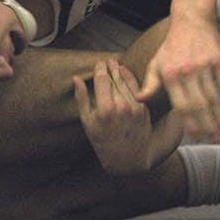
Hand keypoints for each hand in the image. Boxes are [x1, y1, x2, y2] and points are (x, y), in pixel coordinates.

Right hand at [74, 59, 154, 173]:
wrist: (127, 159)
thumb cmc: (102, 141)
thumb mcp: (87, 122)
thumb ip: (81, 98)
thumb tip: (75, 79)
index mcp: (105, 110)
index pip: (102, 80)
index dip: (100, 69)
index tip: (98, 63)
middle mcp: (121, 107)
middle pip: (114, 80)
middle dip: (110, 68)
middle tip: (106, 61)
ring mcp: (134, 107)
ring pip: (126, 83)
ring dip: (120, 71)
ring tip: (115, 64)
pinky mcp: (143, 109)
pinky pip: (136, 89)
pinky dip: (130, 79)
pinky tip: (125, 73)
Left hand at [136, 17, 219, 141]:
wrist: (191, 18)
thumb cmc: (172, 44)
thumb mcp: (156, 62)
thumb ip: (149, 83)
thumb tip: (139, 100)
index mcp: (170, 75)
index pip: (180, 105)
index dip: (189, 123)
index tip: (195, 137)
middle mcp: (187, 72)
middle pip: (198, 105)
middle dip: (206, 125)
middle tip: (212, 140)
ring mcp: (203, 65)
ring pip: (213, 96)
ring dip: (219, 116)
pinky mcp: (217, 58)